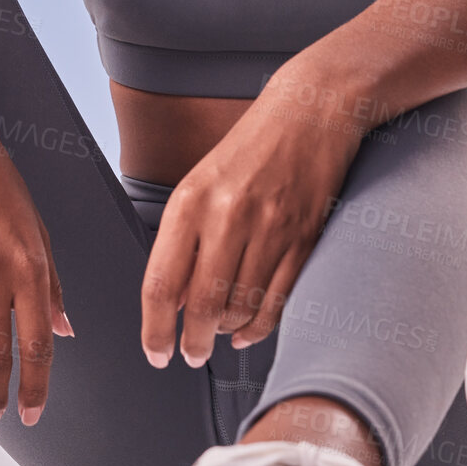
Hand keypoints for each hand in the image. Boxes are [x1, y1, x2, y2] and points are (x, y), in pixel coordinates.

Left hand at [140, 74, 364, 369]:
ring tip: (216, 336)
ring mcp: (270, 229)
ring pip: (240, 309)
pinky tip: (245, 331)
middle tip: (188, 355)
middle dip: (191, 343)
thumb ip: (183, 237)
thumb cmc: (250, 146)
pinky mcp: (305, 239)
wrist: (312, 111)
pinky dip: (258, 327)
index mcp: (191, 201)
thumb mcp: (200, 180)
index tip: (154, 352)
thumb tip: (170, 299)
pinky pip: (277, 302)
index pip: (161, 283)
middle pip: (201, 306)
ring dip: (224, 334)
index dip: (154, 329)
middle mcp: (228, 216)